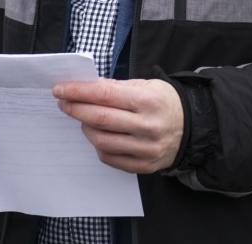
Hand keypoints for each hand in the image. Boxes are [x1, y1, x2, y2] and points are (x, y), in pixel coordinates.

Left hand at [55, 78, 183, 173]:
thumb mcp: (146, 85)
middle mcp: (147, 126)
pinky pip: (110, 158)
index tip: (60, 89)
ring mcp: (146, 148)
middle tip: (63, 103)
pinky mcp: (144, 165)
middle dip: (75, 109)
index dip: (78, 92)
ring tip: (83, 119)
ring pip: (102, 141)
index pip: (104, 95)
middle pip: (99, 119)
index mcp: (148, 100)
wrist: (191, 127)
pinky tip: (98, 135)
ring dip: (86, 128)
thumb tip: (86, 87)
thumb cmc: (163, 102)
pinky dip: (99, 146)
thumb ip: (116, 87)